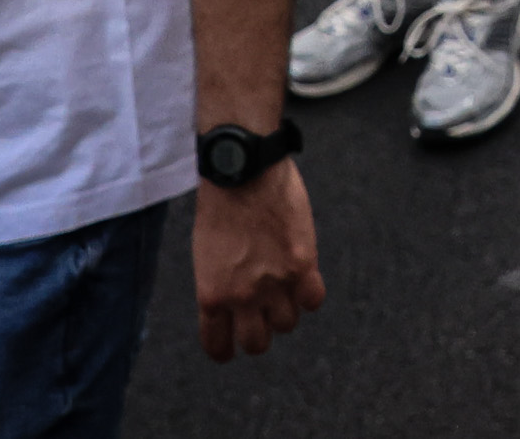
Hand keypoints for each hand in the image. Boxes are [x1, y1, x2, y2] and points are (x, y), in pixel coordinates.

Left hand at [191, 161, 324, 359]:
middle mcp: (242, 296)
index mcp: (212, 295)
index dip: (226, 350)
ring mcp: (274, 283)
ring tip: (284, 288)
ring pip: (288, 324)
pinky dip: (310, 294)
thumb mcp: (206, 255)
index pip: (218, 346)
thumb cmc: (220, 204)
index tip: (231, 346)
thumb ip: (219, 285)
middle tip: (263, 317)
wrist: (242, 170)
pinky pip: (313, 300)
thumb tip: (233, 304)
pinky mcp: (302, 264)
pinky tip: (304, 279)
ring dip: (287, 310)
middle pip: (257, 343)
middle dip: (260, 333)